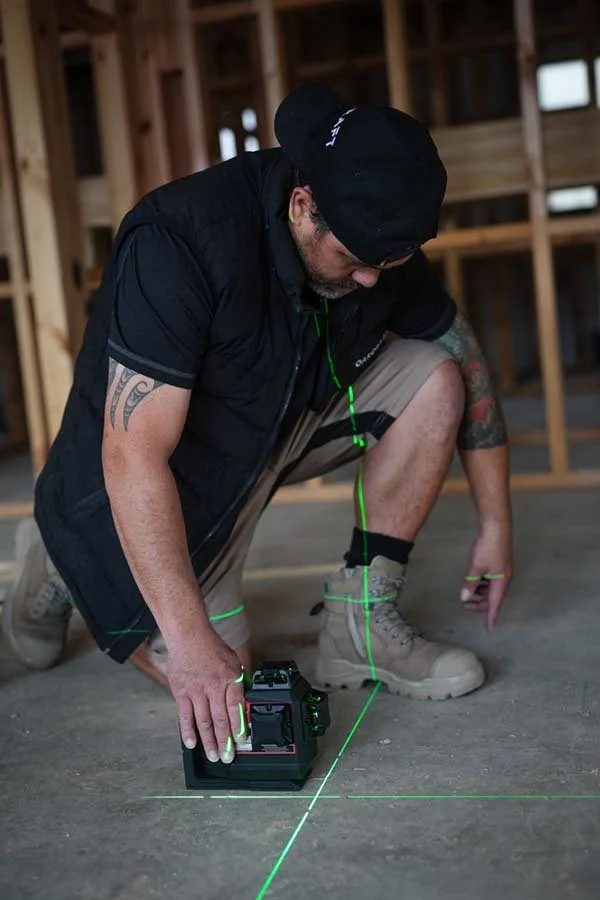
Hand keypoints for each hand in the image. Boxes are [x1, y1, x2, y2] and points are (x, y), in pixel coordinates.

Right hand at [167, 627, 245, 763]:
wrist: (188, 636)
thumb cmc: (212, 648)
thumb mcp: (233, 662)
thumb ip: (238, 682)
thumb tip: (244, 702)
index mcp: (229, 678)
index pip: (235, 708)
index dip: (239, 726)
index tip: (241, 740)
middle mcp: (213, 686)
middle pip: (220, 719)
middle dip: (225, 741)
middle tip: (227, 756)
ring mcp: (195, 691)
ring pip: (203, 722)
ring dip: (208, 741)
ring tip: (213, 755)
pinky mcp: (181, 693)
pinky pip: (185, 716)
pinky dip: (188, 732)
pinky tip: (192, 744)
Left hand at [460, 526, 512, 630]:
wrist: (497, 528)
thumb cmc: (488, 548)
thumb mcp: (476, 567)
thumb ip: (470, 583)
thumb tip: (464, 597)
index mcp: (501, 582)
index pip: (495, 605)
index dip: (491, 617)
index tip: (489, 628)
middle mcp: (505, 579)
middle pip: (494, 598)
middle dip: (481, 604)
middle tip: (466, 606)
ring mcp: (504, 571)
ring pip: (493, 588)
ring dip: (482, 593)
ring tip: (469, 592)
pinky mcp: (501, 564)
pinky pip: (493, 580)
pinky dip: (484, 583)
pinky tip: (475, 580)